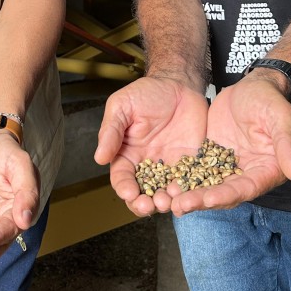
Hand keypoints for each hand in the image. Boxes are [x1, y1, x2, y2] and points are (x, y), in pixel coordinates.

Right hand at [94, 77, 208, 215]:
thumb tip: (99, 158)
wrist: (179, 84)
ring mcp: (169, 166)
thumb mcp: (122, 106)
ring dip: (165, 202)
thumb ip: (111, 131)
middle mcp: (147, 165)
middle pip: (142, 193)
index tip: (129, 194)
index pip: (122, 178)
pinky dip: (188, 192)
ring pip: (165, 193)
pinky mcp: (190, 163)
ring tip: (167, 202)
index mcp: (127, 154)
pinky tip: (187, 194)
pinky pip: (189, 182)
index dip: (124, 188)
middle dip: (144, 204)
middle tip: (149, 206)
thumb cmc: (147, 93)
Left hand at [170, 74, 290, 215]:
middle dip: (202, 200)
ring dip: (189, 195)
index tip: (208, 199)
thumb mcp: (281, 118)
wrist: (253, 85)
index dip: (227, 195)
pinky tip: (165, 183)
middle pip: (224, 193)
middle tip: (180, 206)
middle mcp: (246, 173)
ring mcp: (227, 166)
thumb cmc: (270, 100)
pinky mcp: (211, 155)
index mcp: (267, 170)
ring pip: (207, 185)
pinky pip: (196, 170)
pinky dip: (183, 178)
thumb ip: (286, 145)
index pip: (246, 188)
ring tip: (167, 201)